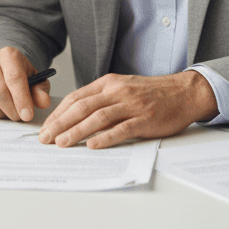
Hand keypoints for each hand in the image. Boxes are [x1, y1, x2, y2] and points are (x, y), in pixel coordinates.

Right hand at [0, 47, 51, 121]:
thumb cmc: (15, 75)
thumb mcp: (32, 80)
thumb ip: (40, 90)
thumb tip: (44, 102)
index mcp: (8, 55)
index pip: (14, 78)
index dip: (22, 99)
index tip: (27, 115)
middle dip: (12, 110)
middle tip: (18, 116)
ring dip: (0, 114)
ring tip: (6, 109)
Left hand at [37, 70, 217, 147]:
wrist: (183, 92)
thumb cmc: (151, 93)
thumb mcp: (122, 88)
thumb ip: (101, 98)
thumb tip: (75, 115)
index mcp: (108, 83)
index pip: (76, 97)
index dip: (58, 113)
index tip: (46, 126)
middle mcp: (117, 91)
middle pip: (82, 107)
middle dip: (60, 123)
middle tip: (46, 138)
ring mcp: (131, 105)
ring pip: (97, 117)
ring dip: (77, 131)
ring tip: (62, 143)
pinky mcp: (144, 119)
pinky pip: (121, 129)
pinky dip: (105, 138)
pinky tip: (92, 145)